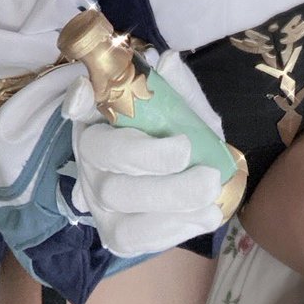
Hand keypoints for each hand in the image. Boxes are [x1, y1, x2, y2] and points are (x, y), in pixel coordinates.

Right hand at [63, 49, 224, 256]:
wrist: (168, 167)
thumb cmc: (165, 127)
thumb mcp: (173, 102)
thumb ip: (173, 85)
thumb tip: (169, 62)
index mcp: (95, 126)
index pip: (94, 128)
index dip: (119, 132)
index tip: (174, 139)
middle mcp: (90, 169)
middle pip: (115, 187)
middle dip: (166, 186)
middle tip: (209, 176)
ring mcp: (100, 208)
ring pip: (127, 220)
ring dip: (175, 211)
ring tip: (213, 197)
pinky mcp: (116, 234)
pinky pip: (139, 242)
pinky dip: (175, 231)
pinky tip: (207, 216)